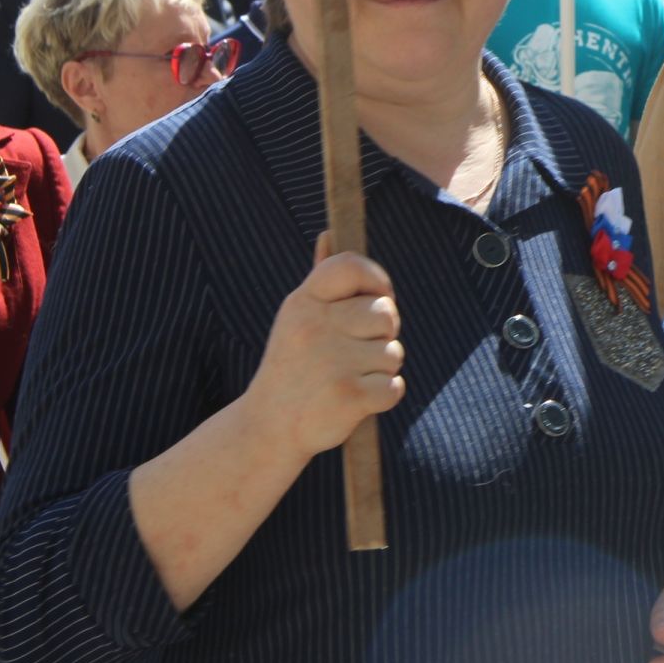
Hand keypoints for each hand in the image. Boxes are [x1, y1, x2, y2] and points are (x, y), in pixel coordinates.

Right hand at [242, 232, 405, 461]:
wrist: (268, 428)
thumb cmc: (292, 366)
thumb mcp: (297, 319)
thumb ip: (320, 280)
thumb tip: (329, 234)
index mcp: (304, 302)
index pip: (351, 265)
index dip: (376, 279)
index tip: (377, 296)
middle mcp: (316, 327)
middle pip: (386, 312)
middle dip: (383, 333)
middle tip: (356, 351)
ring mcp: (332, 362)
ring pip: (394, 353)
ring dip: (381, 369)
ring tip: (347, 378)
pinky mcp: (349, 397)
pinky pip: (395, 387)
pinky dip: (383, 397)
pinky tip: (355, 401)